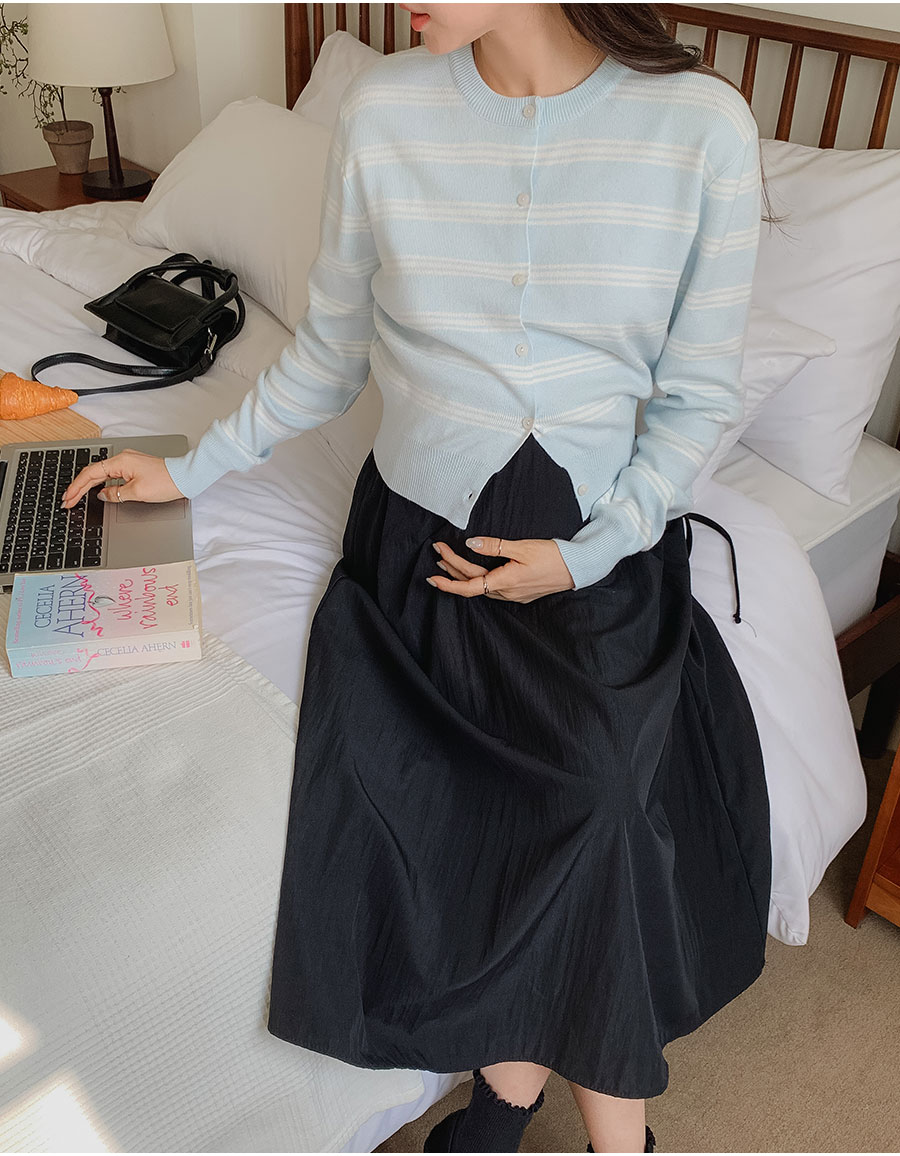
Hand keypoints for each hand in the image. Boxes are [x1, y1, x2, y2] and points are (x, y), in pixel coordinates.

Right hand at [60, 449, 185, 508]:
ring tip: (77, 497)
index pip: (90, 474)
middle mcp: (122, 459)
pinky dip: (101, 484)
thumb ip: (116, 494)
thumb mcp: (137, 492)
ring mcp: (128, 462)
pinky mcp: (134, 468)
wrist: (186, 477)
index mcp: (120, 462)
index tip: (68, 499)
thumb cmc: (166, 482)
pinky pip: (112, 475)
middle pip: (93, 473)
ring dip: (88, 486)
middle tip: (67, 501)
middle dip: (78, 488)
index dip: (76, 488)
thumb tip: (103, 495)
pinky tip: (97, 491)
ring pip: (101, 474)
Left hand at [428, 535, 575, 602]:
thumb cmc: (554, 556)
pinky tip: (475, 573)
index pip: (469, 586)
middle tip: (439, 553)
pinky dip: (478, 579)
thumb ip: (495, 546)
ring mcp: (513, 595)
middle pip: (472, 584)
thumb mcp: (522, 547)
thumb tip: (471, 544)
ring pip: (481, 587)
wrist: (578, 568)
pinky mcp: (519, 593)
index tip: (433, 576)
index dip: (448, 583)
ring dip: (464, 575)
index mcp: (505, 581)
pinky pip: (492, 588)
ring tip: (449, 563)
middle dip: (452, 570)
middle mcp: (506, 592)